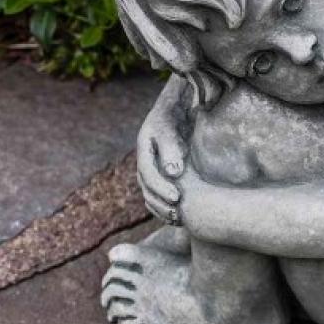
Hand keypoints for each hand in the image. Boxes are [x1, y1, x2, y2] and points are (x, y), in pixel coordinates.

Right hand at [137, 99, 187, 224]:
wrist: (177, 105)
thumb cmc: (176, 113)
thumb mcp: (171, 127)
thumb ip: (172, 149)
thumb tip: (173, 172)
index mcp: (145, 148)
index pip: (149, 174)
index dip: (161, 188)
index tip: (177, 198)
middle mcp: (144, 159)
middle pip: (147, 187)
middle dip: (161, 202)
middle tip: (178, 213)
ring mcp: (151, 165)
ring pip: (151, 191)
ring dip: (161, 206)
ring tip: (178, 218)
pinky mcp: (160, 169)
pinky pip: (158, 190)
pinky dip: (164, 202)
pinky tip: (178, 213)